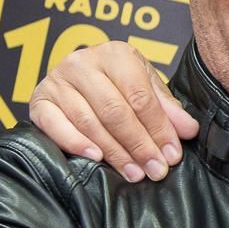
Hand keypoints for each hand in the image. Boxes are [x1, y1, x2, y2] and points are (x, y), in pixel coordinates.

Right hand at [28, 40, 199, 182]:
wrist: (75, 78)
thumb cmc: (117, 83)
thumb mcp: (146, 88)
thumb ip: (166, 109)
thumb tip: (189, 130)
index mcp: (116, 54)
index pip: (140, 96)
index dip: (159, 128)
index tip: (172, 155)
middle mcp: (82, 62)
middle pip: (115, 111)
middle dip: (139, 145)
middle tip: (155, 170)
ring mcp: (57, 80)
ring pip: (89, 122)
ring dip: (114, 152)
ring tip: (134, 173)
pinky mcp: (39, 100)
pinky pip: (56, 125)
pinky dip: (76, 143)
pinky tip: (96, 159)